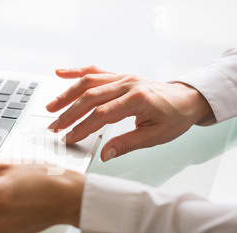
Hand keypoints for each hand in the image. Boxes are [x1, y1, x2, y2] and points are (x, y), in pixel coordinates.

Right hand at [46, 66, 213, 160]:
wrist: (187, 99)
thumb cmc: (174, 117)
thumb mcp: (155, 136)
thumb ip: (127, 144)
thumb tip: (105, 154)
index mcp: (138, 99)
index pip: (102, 114)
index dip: (83, 127)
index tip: (69, 138)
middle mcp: (128, 84)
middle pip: (90, 97)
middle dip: (69, 114)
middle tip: (55, 127)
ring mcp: (122, 77)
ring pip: (88, 82)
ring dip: (67, 94)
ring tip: (51, 107)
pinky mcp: (119, 75)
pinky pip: (95, 71)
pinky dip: (76, 71)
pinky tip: (60, 73)